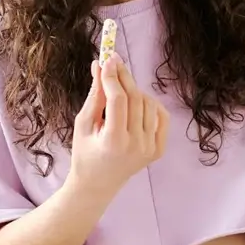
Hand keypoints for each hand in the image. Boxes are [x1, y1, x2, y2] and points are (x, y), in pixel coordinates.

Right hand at [69, 55, 168, 194]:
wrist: (98, 183)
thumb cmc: (85, 153)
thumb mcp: (83, 123)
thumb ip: (94, 95)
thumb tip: (99, 65)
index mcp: (114, 142)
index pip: (118, 100)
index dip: (113, 77)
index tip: (107, 60)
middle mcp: (136, 146)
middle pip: (135, 99)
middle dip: (124, 77)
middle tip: (114, 61)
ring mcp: (150, 149)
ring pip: (148, 104)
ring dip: (134, 90)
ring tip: (119, 90)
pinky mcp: (158, 150)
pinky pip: (161, 116)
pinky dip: (150, 104)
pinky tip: (136, 103)